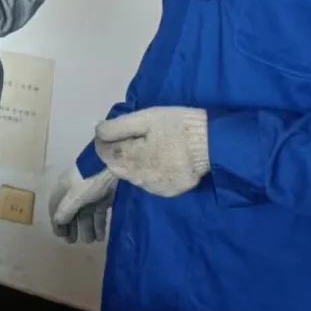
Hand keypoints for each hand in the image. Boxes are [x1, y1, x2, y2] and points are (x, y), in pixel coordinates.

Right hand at [49, 166, 116, 243]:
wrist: (111, 167)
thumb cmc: (87, 181)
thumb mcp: (74, 197)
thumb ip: (65, 211)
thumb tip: (57, 222)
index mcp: (63, 189)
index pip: (56, 208)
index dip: (57, 222)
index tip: (60, 236)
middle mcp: (75, 192)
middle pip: (71, 213)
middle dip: (72, 228)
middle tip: (73, 241)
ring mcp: (90, 195)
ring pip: (86, 215)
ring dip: (87, 229)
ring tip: (90, 241)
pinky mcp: (103, 198)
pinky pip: (98, 214)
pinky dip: (99, 225)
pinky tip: (101, 237)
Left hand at [94, 107, 209, 197]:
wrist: (212, 144)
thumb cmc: (177, 126)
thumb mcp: (146, 117)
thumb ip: (118, 126)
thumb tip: (98, 131)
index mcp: (131, 157)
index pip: (105, 154)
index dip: (102, 142)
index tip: (107, 132)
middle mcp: (139, 177)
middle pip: (116, 167)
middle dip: (115, 154)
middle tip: (127, 138)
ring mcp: (154, 188)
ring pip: (132, 177)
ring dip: (131, 164)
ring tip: (144, 148)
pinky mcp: (168, 192)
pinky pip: (148, 183)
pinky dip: (146, 173)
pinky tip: (157, 162)